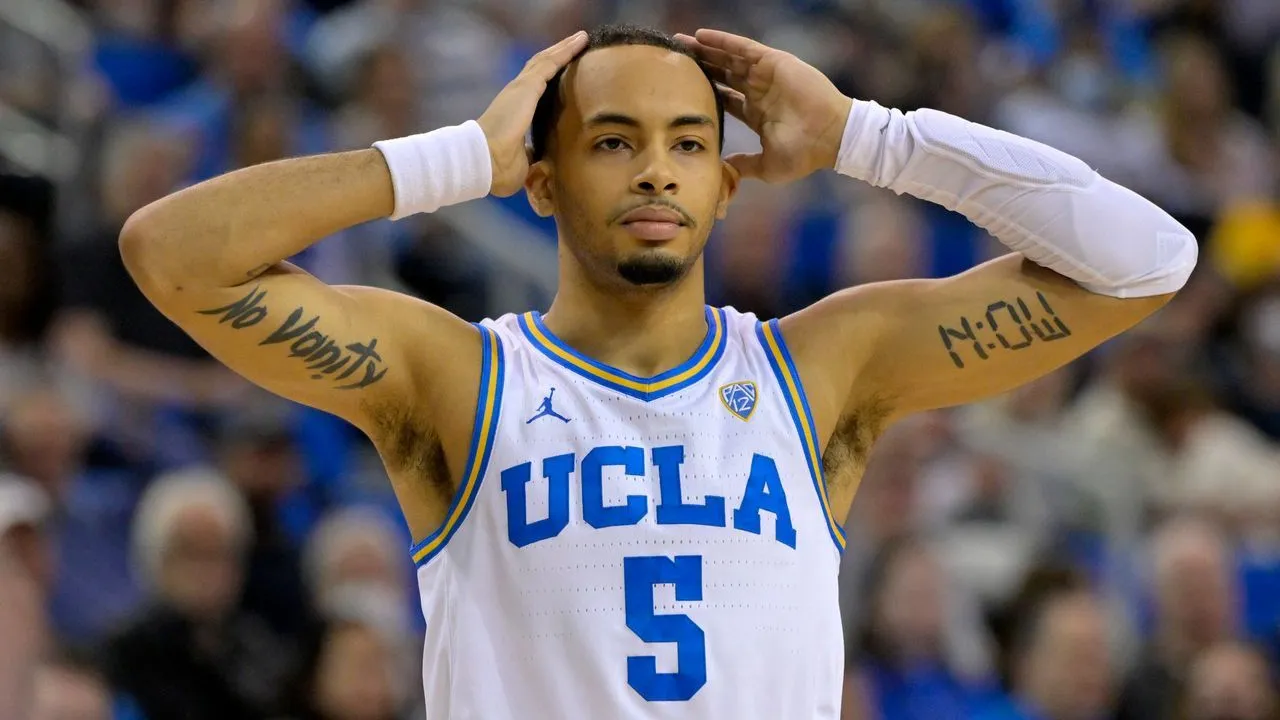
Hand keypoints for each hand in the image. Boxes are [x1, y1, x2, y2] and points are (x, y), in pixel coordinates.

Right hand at [477, 31, 588, 196]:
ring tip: (580, 38)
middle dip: (558, 56)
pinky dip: (565, 50)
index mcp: (516, 112)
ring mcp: (520, 89)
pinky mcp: (527, 86)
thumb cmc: (500, 167)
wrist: (486, 162)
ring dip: (563, 48)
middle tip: (575, 45)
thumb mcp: (523, 160)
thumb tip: (541, 162)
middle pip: (540, 69)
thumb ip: (532, 155)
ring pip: (546, 61)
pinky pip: (551, 62)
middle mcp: (517, 96)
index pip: (535, 89)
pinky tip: (580, 41)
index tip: (565, 71)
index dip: (549, 77)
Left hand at [676, 29, 852, 183]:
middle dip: (700, 66)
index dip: (704, 92)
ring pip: (728, 58)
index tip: (681, 90)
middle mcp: (760, 91)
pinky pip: (743, 48)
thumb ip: (743, 165)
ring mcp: (766, 76)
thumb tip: (722, 170)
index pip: (725, 98)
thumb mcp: (767, 165)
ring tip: (680, 42)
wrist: (830, 138)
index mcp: (757, 113)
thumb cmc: (804, 154)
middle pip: (722, 74)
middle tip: (674, 60)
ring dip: (705, 50)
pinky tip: (701, 36)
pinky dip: (722, 41)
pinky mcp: (774, 63)